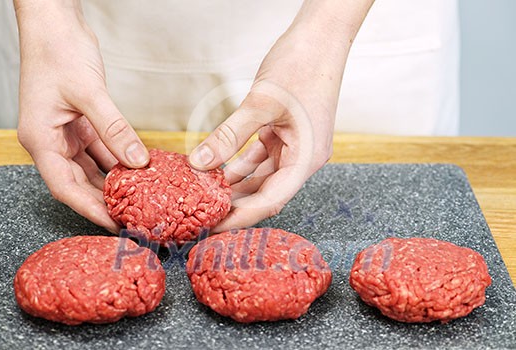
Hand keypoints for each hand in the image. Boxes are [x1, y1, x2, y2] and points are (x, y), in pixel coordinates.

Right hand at [14, 0, 148, 231]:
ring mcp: (66, 133)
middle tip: (132, 218)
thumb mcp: (89, 92)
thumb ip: (114, 129)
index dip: (90, 209)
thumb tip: (138, 162)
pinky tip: (137, 170)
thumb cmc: (57, 50)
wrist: (56, 23)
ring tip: (138, 200)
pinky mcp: (82, 123)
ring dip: (114, 183)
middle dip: (104, 202)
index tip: (115, 225)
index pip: (65, 186)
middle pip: (79, 182)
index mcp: (40, 139)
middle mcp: (51, 140)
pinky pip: (101, 149)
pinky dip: (118, 160)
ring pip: (92, 168)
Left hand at [189, 0, 373, 230]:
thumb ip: (229, 135)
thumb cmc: (303, 65)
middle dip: (236, 205)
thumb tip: (200, 163)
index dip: (242, 217)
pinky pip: (259, 158)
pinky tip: (217, 170)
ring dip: (235, 186)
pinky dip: (239, 165)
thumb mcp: (261, 103)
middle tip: (205, 216)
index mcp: (307, 158)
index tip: (216, 229)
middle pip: (266, 193)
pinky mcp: (285, 134)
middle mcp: (303, 158)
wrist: (320, 37)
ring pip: (261, 177)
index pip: (271, 200)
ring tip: (206, 196)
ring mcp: (295, 146)